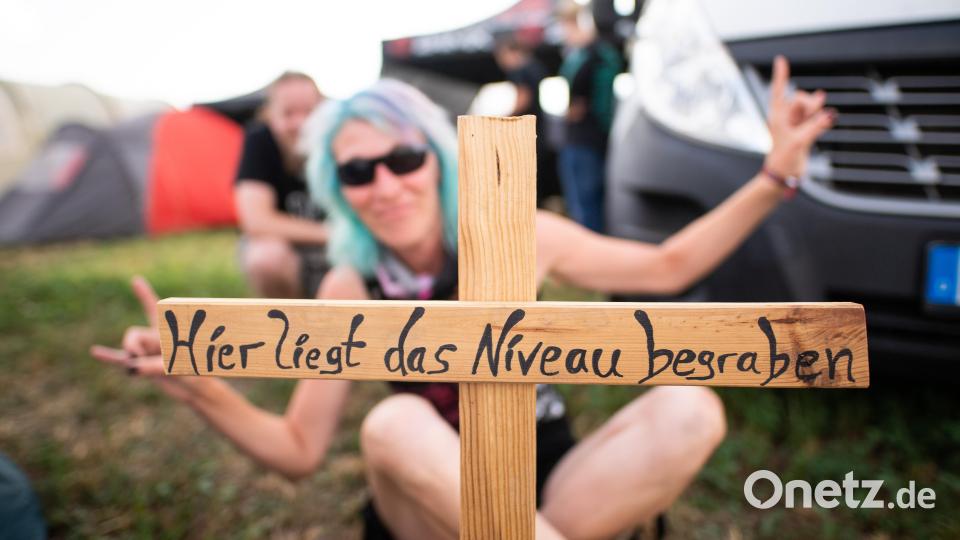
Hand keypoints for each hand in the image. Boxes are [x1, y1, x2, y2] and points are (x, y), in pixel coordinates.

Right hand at [90, 276, 210, 403]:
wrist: (196, 389)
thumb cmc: (194, 373)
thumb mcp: (177, 366)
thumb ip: (153, 365)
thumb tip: (131, 367)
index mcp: (168, 330)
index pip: (154, 309)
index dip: (144, 295)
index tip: (136, 280)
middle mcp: (155, 338)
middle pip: (132, 334)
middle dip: (130, 345)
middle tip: (136, 356)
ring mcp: (147, 352)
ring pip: (127, 348)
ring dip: (128, 357)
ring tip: (135, 368)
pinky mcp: (141, 367)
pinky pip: (120, 359)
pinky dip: (108, 356)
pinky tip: (94, 351)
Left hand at [764, 55, 834, 179]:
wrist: (783, 175)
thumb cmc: (784, 159)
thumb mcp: (799, 142)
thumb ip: (816, 126)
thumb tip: (831, 113)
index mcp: (777, 116)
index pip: (779, 90)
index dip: (781, 75)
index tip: (781, 59)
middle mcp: (785, 117)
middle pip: (801, 98)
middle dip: (808, 105)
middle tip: (805, 122)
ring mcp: (796, 123)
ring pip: (811, 107)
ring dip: (815, 112)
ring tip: (810, 130)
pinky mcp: (805, 130)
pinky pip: (817, 117)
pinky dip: (821, 117)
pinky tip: (829, 116)